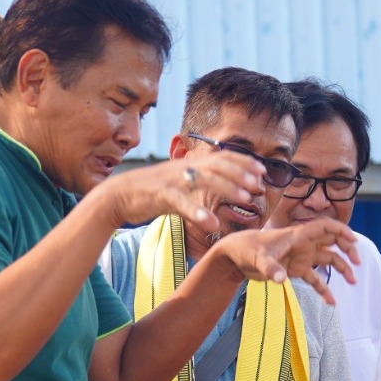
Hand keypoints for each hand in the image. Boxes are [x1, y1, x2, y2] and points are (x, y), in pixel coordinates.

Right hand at [90, 154, 266, 234]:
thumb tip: (222, 186)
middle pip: (218, 164)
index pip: (222, 156)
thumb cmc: (152, 192)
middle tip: (259, 185)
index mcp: (190, 164)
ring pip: (204, 179)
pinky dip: (198, 212)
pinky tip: (212, 224)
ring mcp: (172, 180)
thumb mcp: (179, 183)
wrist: (118, 195)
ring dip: (227, 187)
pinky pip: (182, 202)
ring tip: (245, 198)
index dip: (243, 162)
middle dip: (241, 172)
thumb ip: (199, 182)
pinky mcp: (160, 195)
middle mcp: (184, 168)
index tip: (262, 171)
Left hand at [212, 219, 359, 305]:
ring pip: (328, 260)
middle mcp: (303, 244)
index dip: (341, 230)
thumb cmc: (246, 250)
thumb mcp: (258, 259)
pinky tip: (332, 302)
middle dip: (347, 250)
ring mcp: (300, 257)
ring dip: (341, 268)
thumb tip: (281, 280)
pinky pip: (315, 279)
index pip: (325, 226)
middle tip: (357, 263)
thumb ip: (271, 269)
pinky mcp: (295, 270)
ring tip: (352, 282)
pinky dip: (324, 289)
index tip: (353, 241)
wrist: (234, 257)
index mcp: (297, 235)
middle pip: (332, 242)